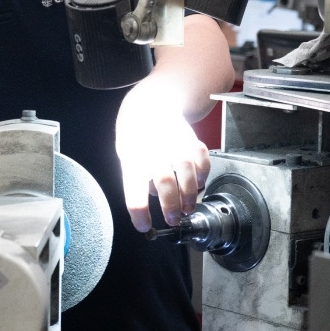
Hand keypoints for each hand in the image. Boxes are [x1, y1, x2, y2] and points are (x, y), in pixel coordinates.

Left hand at [116, 87, 210, 232]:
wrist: (151, 104)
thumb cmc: (137, 137)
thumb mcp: (127, 156)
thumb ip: (139, 178)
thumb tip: (153, 197)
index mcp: (133, 158)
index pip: (134, 190)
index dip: (139, 212)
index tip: (144, 226)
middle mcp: (154, 150)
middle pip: (164, 182)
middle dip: (170, 205)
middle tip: (173, 220)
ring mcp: (175, 143)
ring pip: (187, 171)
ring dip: (189, 194)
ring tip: (187, 208)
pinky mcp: (191, 139)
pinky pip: (202, 159)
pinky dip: (203, 175)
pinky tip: (198, 184)